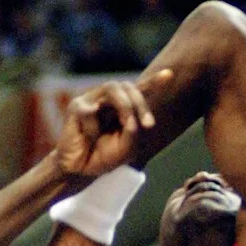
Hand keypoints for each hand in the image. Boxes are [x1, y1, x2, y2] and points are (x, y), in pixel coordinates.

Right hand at [56, 69, 172, 176]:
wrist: (80, 171)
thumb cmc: (103, 157)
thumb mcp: (127, 148)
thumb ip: (134, 133)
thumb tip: (130, 119)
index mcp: (122, 107)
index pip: (138, 90)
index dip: (154, 81)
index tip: (170, 75)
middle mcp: (107, 99)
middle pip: (128, 86)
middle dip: (141, 104)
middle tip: (149, 125)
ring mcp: (91, 100)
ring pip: (112, 88)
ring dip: (125, 106)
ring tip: (128, 125)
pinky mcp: (76, 106)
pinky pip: (90, 111)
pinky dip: (94, 129)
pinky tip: (90, 140)